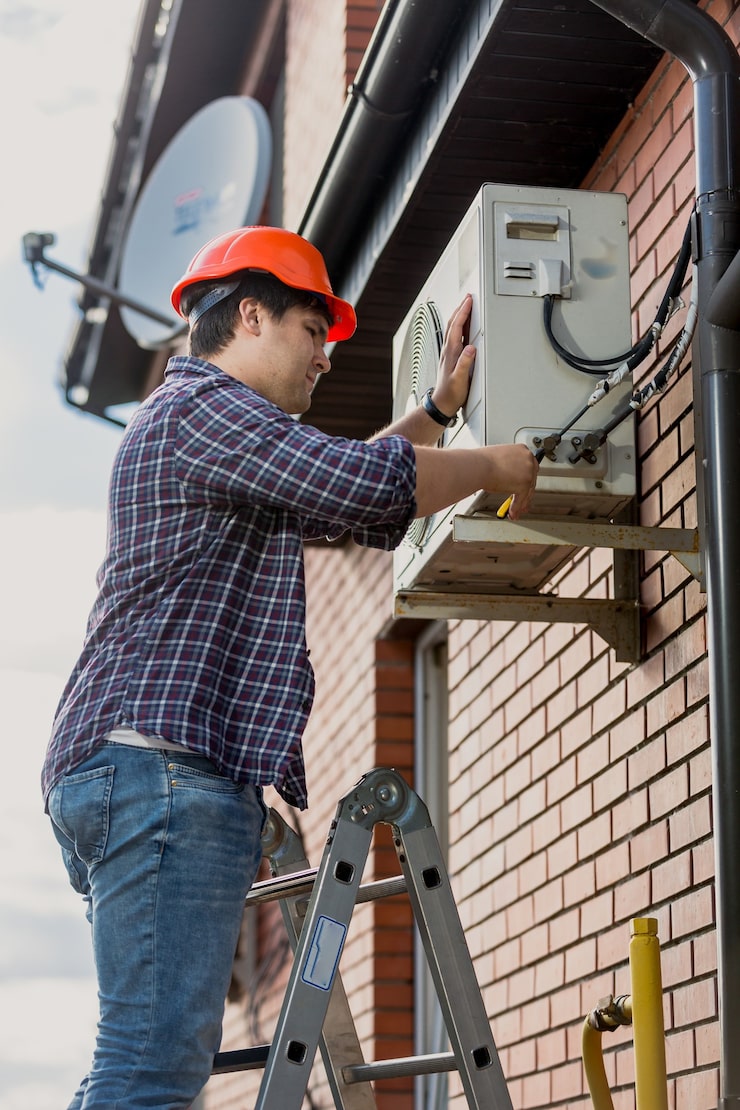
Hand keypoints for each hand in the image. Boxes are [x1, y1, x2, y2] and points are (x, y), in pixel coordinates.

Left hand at [430, 294, 475, 418]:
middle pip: (454, 324)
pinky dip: (460, 327)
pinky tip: (463, 328)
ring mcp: (449, 353)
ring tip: (466, 307)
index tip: (469, 300)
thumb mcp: (460, 379)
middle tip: (468, 298)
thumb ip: (465, 364)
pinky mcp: (451, 358)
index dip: (463, 312)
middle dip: (461, 309)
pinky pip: (455, 337)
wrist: (442, 403)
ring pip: (453, 329)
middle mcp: (449, 350)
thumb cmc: (451, 393)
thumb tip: (470, 348)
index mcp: (451, 352)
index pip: (457, 327)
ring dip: (459, 316)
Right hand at [482, 443, 538, 519]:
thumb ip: (507, 466)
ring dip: (521, 503)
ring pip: (528, 491)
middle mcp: (528, 460)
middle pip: (531, 479)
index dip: (525, 478)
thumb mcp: (499, 458)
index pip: (529, 466)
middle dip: (526, 492)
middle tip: (521, 500)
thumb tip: (507, 476)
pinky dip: (516, 507)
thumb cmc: (482, 461)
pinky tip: (512, 512)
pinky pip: (521, 499)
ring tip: (516, 510)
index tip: (522, 484)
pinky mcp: (524, 485)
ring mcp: (528, 473)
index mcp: (522, 450)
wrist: (479, 466)